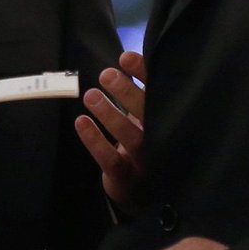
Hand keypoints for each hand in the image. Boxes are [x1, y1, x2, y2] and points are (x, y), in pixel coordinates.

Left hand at [76, 51, 146, 210]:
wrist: (146, 193)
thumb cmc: (145, 142)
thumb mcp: (148, 117)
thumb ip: (143, 92)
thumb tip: (128, 56)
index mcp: (168, 118)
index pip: (160, 92)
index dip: (144, 74)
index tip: (125, 57)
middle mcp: (162, 139)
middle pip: (147, 114)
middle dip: (127, 93)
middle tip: (106, 74)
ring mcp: (145, 161)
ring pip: (130, 137)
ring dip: (109, 114)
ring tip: (90, 95)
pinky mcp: (127, 178)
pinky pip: (110, 159)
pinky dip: (95, 141)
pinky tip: (81, 122)